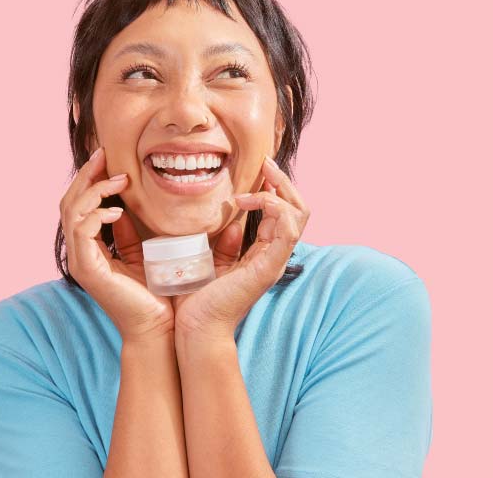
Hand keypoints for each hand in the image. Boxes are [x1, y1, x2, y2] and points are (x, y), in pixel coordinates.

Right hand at [60, 147, 174, 342]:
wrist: (159, 328)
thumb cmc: (155, 293)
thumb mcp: (142, 253)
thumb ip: (128, 232)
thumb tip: (123, 208)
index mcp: (90, 248)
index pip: (78, 205)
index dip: (89, 179)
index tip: (107, 158)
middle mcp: (80, 253)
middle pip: (69, 203)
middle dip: (86, 175)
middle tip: (105, 154)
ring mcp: (80, 262)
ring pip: (72, 212)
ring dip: (94, 190)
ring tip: (119, 179)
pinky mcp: (88, 270)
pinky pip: (82, 232)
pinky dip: (96, 215)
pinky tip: (116, 209)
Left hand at [172, 156, 310, 342]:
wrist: (194, 329)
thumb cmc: (196, 299)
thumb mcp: (210, 260)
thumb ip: (223, 243)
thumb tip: (230, 221)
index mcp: (263, 254)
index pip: (283, 212)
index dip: (275, 187)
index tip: (259, 168)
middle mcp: (274, 256)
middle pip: (298, 209)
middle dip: (283, 181)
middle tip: (265, 163)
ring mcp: (274, 262)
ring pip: (298, 214)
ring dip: (279, 190)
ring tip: (258, 181)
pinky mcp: (268, 268)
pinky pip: (287, 230)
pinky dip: (274, 207)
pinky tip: (251, 200)